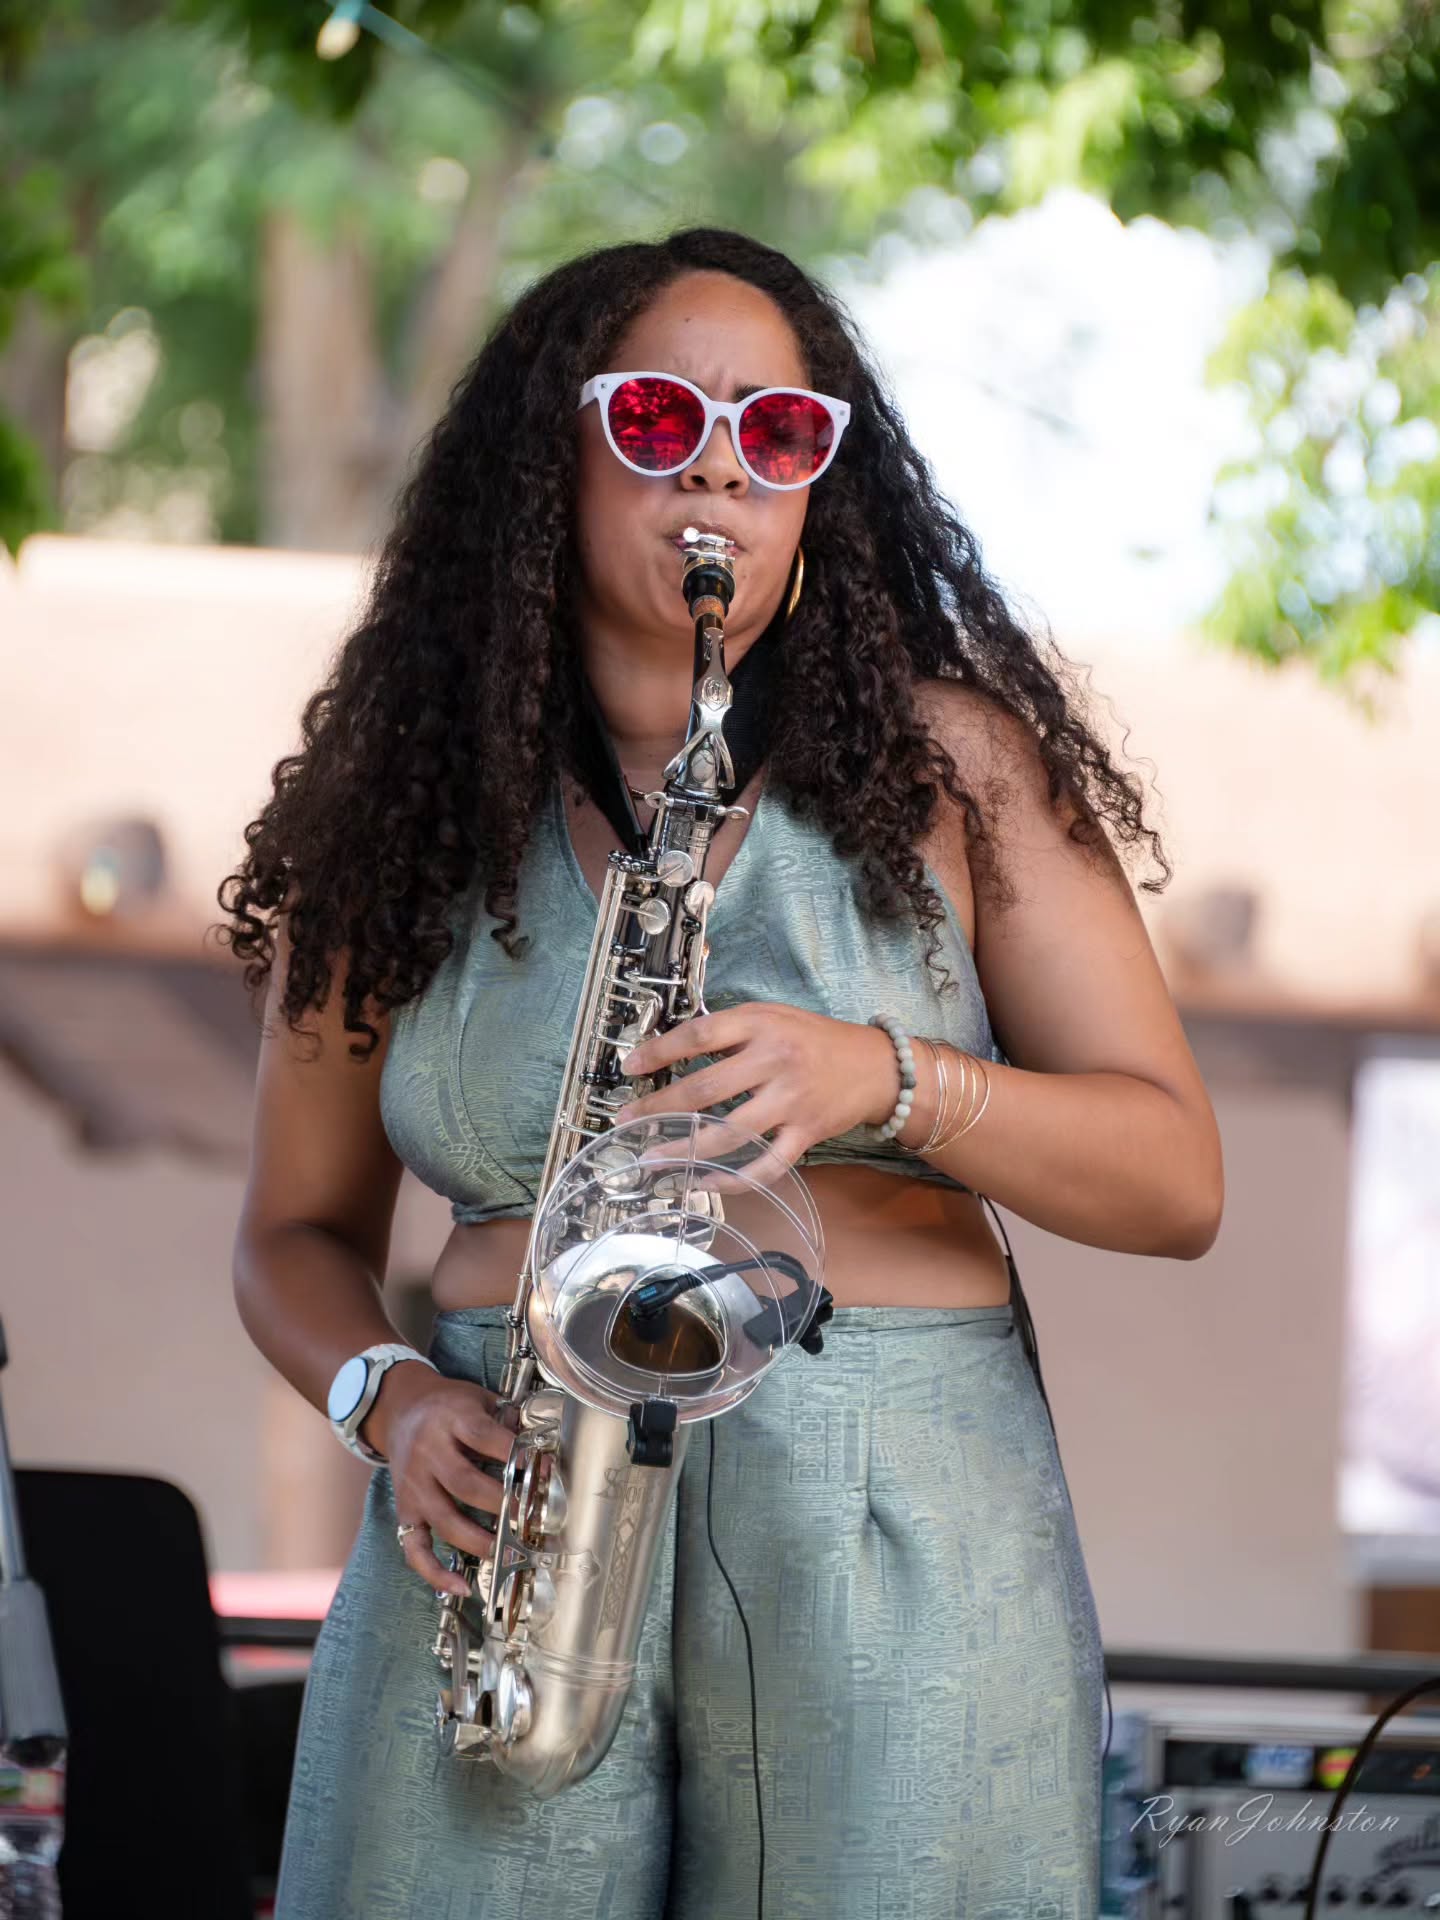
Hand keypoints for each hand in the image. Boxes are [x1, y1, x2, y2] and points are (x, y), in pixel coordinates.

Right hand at [368, 1367, 521, 1597]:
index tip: (541, 1467)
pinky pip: (414, 1548)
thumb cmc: (448, 1406)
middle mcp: (428, 1453)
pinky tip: (459, 1587)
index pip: (483, 1436)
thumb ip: (506, 1420)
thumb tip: (539, 1449)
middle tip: (528, 1516)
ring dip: (478, 1540)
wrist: (400, 1409)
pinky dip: (434, 1572)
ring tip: (508, 1550)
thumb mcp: (477, 1399)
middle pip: (464, 1483)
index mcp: (450, 1419)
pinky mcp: (405, 1511)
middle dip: (500, 1503)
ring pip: (444, 1519)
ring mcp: (414, 1486)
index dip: (513, 1453)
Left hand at [614, 1002, 898, 1183]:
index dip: (658, 1051)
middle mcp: (775, 1062)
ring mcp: (791, 1101)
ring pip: (728, 1134)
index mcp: (761, 1025)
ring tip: (653, 1157)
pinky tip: (705, 1181)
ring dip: (684, 1149)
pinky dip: (733, 1179)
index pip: (698, 1036)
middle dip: (658, 1108)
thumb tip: (675, 1050)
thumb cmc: (815, 1039)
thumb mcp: (773, 1016)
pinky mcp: (805, 1134)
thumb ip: (731, 1030)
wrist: (876, 1066)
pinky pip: (765, 1165)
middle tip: (626, 1120)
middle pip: (705, 1090)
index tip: (630, 1066)